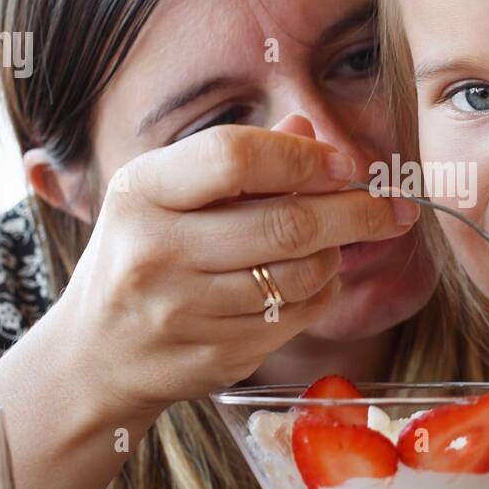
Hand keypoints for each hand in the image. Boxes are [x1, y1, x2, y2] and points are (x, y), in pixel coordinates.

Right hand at [49, 119, 417, 420]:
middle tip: (395, 208)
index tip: (345, 166)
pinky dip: (320, 296)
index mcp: (142, 192)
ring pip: (300, 275)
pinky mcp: (211, 358)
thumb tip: (308, 129)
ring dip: (335, 256)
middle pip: (285, 222)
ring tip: (334, 245)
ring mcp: (183, 312)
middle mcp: (155, 251)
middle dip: (356, 212)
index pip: (235, 157)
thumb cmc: (142, 256)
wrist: (94, 356)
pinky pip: (295, 318)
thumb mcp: (166, 195)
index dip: (303, 159)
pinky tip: (313, 283)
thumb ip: (235, 160)